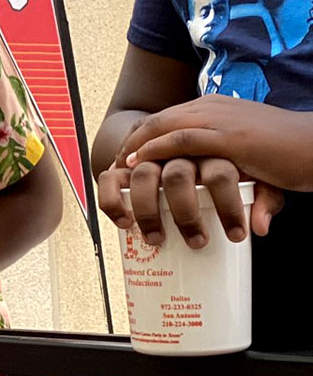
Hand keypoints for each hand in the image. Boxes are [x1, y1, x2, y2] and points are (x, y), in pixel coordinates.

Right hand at [97, 157, 283, 246]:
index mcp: (216, 145)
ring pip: (143, 176)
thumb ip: (265, 197)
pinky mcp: (126, 162)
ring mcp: (152, 152)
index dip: (227, 205)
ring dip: (149, 212)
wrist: (210, 132)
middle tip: (197, 243)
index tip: (236, 234)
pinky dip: (113, 200)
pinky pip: (111, 179)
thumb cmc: (238, 161)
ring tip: (157, 240)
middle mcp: (181, 146)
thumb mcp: (261, 175)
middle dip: (185, 215)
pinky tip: (124, 222)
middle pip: (177, 176)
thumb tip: (259, 227)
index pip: (220, 172)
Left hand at [117, 95, 312, 191]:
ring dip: (136, 147)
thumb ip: (223, 163)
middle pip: (158, 119)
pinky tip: (138, 163)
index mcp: (216, 108)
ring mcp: (220, 120)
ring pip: (162, 126)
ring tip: (118, 166)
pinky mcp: (228, 138)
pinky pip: (181, 140)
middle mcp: (214, 107)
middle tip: (114, 165)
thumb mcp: (246, 155)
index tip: (126, 157)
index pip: (168, 117)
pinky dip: (155, 150)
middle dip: (131, 141)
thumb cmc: (288, 155)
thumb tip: (203, 181)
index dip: (142, 136)